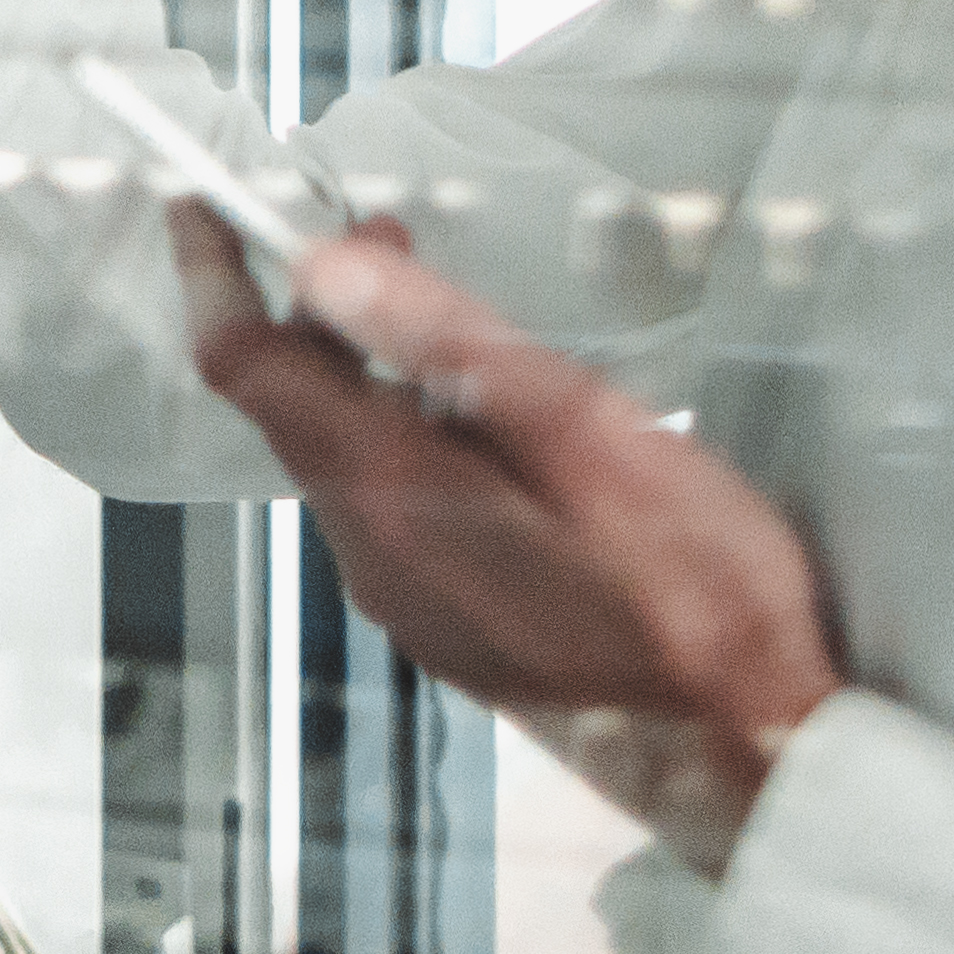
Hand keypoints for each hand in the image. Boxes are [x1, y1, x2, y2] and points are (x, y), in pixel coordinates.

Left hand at [170, 205, 844, 870]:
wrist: (750, 750)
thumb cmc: (694, 581)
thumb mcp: (588, 428)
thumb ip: (449, 343)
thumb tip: (321, 266)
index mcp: (394, 495)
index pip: (249, 369)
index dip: (216, 276)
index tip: (204, 202)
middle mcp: (370, 556)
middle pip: (295, 411)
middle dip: (320, 313)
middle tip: (397, 234)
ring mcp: (404, 604)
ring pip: (346, 461)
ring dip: (374, 379)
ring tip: (463, 330)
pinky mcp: (446, 631)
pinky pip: (391, 513)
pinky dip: (411, 444)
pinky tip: (496, 432)